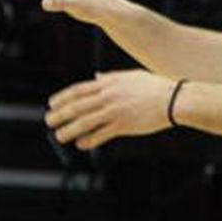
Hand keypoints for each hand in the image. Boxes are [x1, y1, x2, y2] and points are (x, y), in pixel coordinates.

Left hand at [45, 70, 172, 149]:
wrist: (172, 99)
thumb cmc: (154, 87)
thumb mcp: (129, 77)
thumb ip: (110, 78)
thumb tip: (97, 77)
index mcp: (108, 84)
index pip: (79, 90)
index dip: (63, 97)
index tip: (52, 103)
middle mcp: (108, 97)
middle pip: (78, 106)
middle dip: (60, 114)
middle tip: (48, 121)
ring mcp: (115, 112)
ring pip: (86, 121)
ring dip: (70, 129)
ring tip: (59, 136)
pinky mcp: (123, 125)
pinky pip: (102, 134)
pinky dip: (89, 139)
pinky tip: (80, 144)